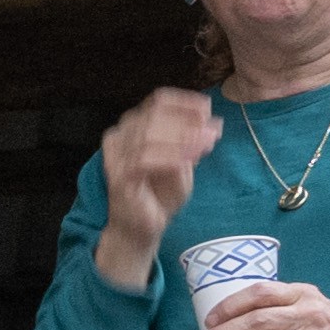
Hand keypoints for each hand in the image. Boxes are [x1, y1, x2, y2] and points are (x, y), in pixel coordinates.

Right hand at [92, 86, 216, 278]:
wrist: (142, 228)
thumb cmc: (160, 193)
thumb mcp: (183, 161)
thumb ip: (191, 141)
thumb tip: (211, 123)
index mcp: (135, 125)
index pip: (158, 101)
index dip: (185, 102)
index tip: (208, 110)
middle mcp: (121, 134)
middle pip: (154, 114)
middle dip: (187, 122)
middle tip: (212, 133)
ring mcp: (117, 154)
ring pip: (149, 133)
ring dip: (182, 138)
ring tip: (205, 145)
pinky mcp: (119, 175)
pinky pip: (144, 158)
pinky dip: (171, 156)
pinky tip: (190, 160)